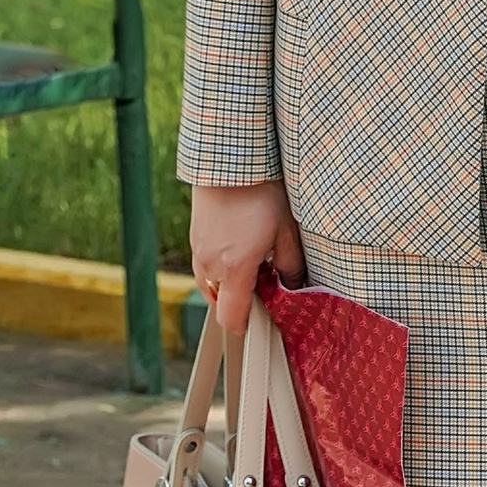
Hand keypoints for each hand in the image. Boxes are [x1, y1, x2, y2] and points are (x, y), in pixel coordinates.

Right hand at [188, 178, 306, 335]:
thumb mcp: (286, 231)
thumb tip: (292, 285)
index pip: (231, 318)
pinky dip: (220, 267)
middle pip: (221, 303)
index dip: (245, 326)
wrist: (228, 160)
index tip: (262, 319)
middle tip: (266, 280)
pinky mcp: (194, 238)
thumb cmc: (261, 193)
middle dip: (242, 300)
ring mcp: (198, 252)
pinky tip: (240, 245)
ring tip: (254, 259)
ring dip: (230, 283)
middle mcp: (210, 265)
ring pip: (212, 285)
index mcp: (235, 269)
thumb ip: (290, 265)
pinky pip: (205, 266)